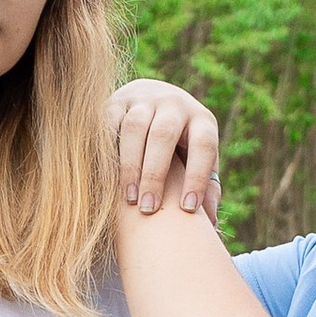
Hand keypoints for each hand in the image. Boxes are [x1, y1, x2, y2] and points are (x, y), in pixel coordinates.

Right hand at [106, 79, 220, 216]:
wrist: (153, 95)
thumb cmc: (181, 142)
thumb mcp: (199, 158)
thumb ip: (207, 186)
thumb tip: (210, 221)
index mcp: (201, 120)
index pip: (203, 146)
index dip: (196, 177)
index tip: (187, 209)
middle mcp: (174, 105)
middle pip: (163, 136)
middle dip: (155, 174)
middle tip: (148, 209)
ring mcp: (144, 100)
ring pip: (134, 128)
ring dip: (130, 165)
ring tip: (128, 199)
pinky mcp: (117, 101)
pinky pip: (109, 122)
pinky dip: (107, 150)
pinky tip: (106, 178)